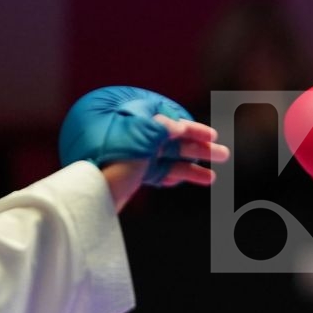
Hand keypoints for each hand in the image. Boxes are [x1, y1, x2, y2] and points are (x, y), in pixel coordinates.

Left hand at [102, 115, 229, 209]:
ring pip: (167, 159)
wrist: (89, 195)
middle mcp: (128, 134)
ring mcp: (128, 156)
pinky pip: (156, 173)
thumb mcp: (143, 133)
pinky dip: (174, 177)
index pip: (166, 118)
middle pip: (170, 140)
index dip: (192, 128)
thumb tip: (177, 126)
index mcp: (129, 118)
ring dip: (192, 167)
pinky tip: (190, 183)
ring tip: (213, 177)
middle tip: (224, 156)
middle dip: (198, 148)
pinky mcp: (127, 175)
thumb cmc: (111, 158)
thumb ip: (164, 126)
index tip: (212, 136)